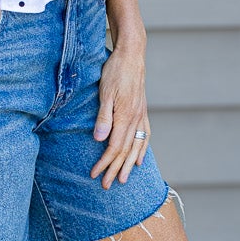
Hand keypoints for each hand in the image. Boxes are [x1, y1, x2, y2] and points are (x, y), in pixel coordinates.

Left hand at [90, 39, 149, 187]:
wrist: (132, 54)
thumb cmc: (115, 71)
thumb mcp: (105, 92)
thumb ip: (103, 117)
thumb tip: (100, 140)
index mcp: (125, 116)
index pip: (114, 147)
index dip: (104, 163)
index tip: (95, 174)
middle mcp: (135, 119)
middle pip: (125, 151)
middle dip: (115, 170)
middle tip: (107, 186)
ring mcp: (141, 115)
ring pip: (136, 147)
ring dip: (129, 165)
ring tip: (123, 179)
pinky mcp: (142, 111)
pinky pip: (144, 136)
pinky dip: (142, 150)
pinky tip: (139, 159)